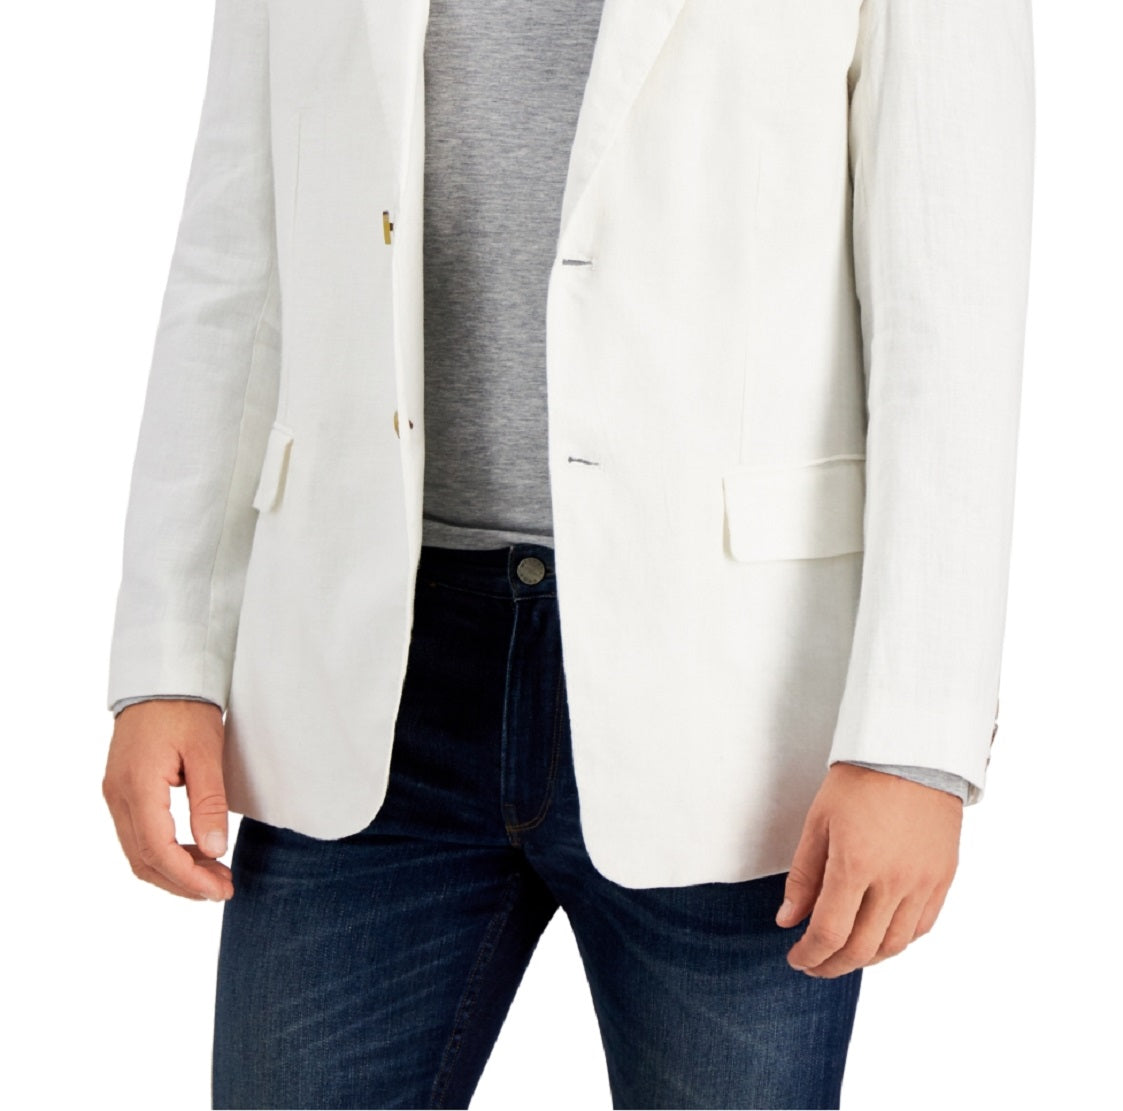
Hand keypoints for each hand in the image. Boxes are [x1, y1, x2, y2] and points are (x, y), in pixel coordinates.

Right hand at [102, 699, 233, 901]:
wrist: (162, 677)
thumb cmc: (186, 709)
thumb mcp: (207, 752)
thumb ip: (209, 802)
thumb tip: (214, 850)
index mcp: (137, 787)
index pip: (157, 850)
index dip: (189, 877)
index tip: (219, 890)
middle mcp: (118, 796)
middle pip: (143, 859)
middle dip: (183, 882)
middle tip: (222, 888)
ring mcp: (116, 794)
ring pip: (138, 851)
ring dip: (174, 870)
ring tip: (214, 876)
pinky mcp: (123, 790)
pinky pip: (138, 834)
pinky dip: (165, 852)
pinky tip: (195, 853)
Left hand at [775, 762, 961, 976]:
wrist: (912, 752)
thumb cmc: (860, 780)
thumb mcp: (818, 822)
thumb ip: (803, 876)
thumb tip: (788, 920)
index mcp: (855, 865)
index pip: (830, 932)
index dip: (810, 954)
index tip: (796, 958)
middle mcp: (893, 882)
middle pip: (862, 948)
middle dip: (832, 964)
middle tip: (814, 964)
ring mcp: (923, 883)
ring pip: (894, 945)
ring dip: (865, 959)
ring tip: (842, 955)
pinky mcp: (943, 879)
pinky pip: (921, 928)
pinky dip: (897, 942)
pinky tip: (878, 937)